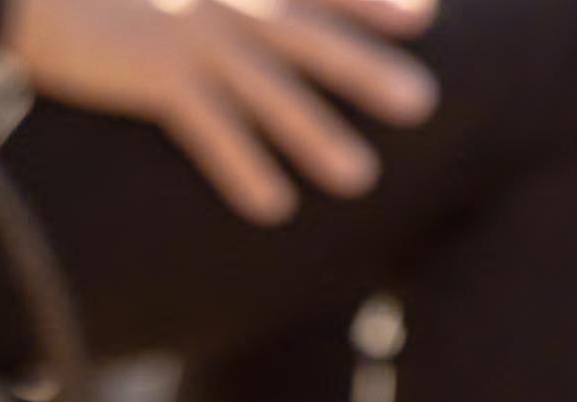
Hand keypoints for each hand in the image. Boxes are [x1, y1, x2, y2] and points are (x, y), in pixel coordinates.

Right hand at [2, 0, 440, 223]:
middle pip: (307, 32)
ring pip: (269, 88)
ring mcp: (188, 32)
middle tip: (424, 103)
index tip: (423, 15)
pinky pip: (207, 128)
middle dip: (365, 67)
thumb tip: (241, 20)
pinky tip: (275, 206)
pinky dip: (241, 165)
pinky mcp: (152, 73)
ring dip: (316, 134)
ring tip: (361, 176)